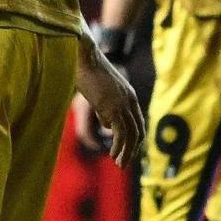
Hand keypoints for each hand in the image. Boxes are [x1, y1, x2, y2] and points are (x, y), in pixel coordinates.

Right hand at [74, 39, 145, 170]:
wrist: (82, 56)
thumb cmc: (85, 70)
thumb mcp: (99, 91)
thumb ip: (105, 107)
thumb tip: (107, 124)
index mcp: (128, 95)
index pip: (137, 122)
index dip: (134, 139)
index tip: (125, 150)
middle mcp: (130, 100)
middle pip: (138, 131)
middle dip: (132, 149)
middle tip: (123, 162)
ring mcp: (122, 104)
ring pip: (131, 135)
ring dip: (126, 152)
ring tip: (119, 164)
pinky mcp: (112, 108)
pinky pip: (121, 133)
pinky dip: (119, 147)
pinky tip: (114, 155)